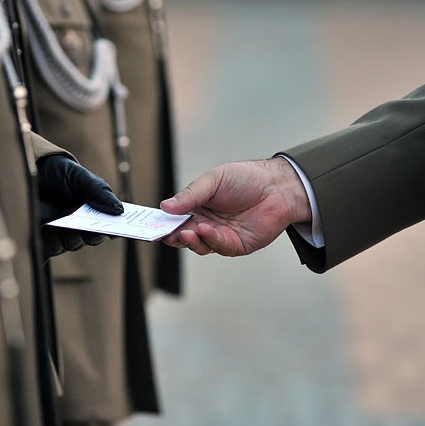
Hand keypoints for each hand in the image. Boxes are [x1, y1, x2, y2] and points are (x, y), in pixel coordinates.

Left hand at [36, 155, 122, 257]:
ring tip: (61, 221)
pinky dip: (53, 239)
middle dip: (92, 234)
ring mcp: (63, 231)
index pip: (110, 224)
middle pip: (93, 238)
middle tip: (86, 225)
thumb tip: (120, 210)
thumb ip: (99, 192)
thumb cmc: (58, 173)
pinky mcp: (46, 237)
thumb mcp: (81, 177)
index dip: (116, 229)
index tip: (118, 230)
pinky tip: (48, 226)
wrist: (30, 171)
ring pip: (74, 245)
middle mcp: (80, 223)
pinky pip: (54, 248)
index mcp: (94, 209)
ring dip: (71, 236)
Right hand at [160, 157, 310, 256]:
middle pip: (180, 235)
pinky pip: (217, 246)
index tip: (146, 225)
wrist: (277, 187)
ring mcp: (219, 235)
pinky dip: (210, 239)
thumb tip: (165, 207)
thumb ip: (189, 195)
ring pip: (196, 245)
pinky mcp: (235, 245)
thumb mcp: (213, 180)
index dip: (159, 222)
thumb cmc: (246, 179)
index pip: (172, 218)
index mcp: (196, 206)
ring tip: (185, 231)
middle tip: (161, 233)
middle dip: (170, 235)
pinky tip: (207, 229)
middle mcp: (205, 223)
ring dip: (189, 240)